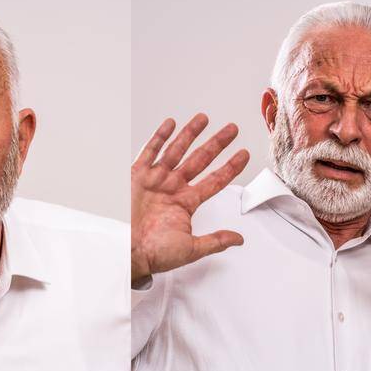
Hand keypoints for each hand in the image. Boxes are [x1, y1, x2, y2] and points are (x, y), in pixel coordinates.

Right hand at [131, 114, 248, 281]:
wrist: (127, 249)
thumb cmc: (155, 252)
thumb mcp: (191, 249)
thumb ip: (215, 241)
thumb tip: (238, 239)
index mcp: (186, 203)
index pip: (214, 180)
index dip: (230, 167)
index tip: (244, 154)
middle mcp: (173, 186)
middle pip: (200, 159)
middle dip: (216, 144)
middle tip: (231, 129)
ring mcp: (156, 178)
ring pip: (177, 150)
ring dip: (190, 133)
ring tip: (204, 118)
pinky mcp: (138, 173)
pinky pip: (150, 150)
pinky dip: (160, 136)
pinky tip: (170, 123)